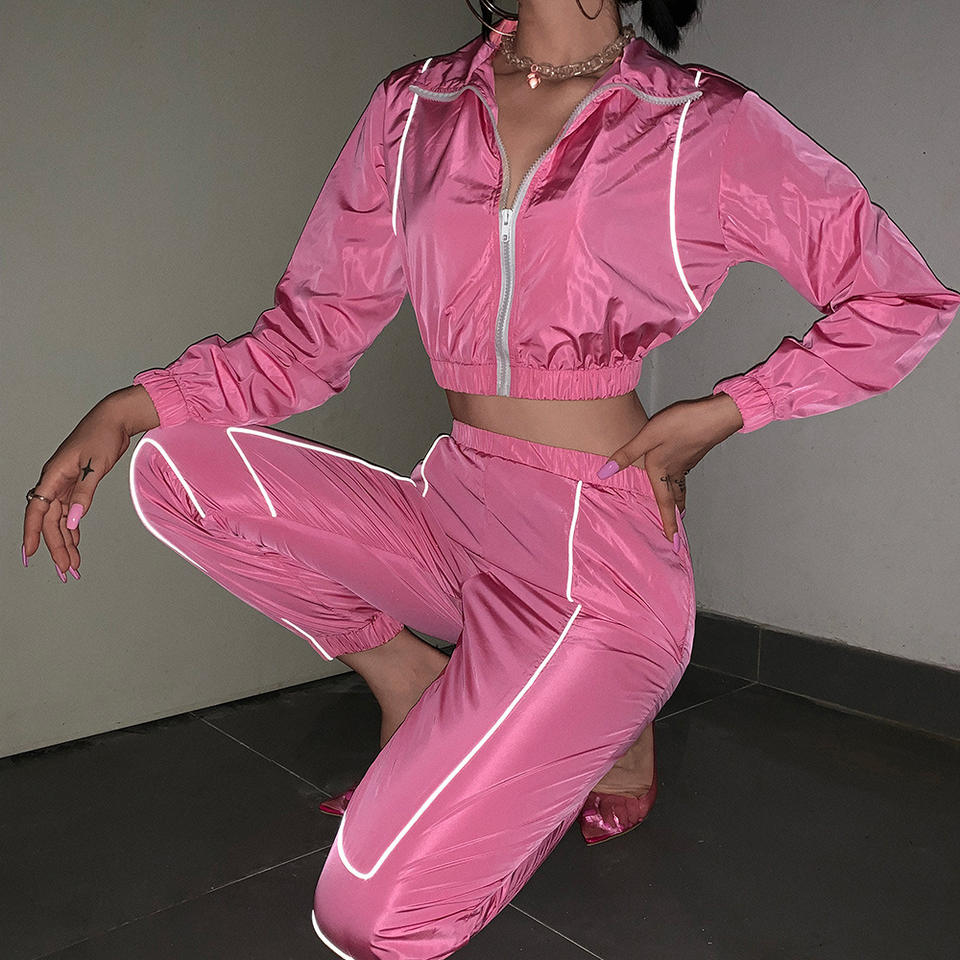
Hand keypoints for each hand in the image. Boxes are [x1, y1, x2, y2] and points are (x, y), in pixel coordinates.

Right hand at [21, 395, 141, 579]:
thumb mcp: (96, 466)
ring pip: (60, 518)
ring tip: (73, 563)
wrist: (114, 419)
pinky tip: (75, 540)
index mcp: (53, 476)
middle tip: (66, 570)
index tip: (30, 555)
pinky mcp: (77, 483)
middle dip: (56, 547)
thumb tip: (73, 519)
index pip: (37, 511)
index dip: (32, 534)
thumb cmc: (103, 436)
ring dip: (65, 540)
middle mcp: (55, 481)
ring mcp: (65, 483)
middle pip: (50, 521)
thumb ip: (84, 494)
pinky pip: (70, 510)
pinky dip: (72, 526)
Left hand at [599, 392, 743, 540]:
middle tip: (675, 532)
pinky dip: (681, 485)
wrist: (715, 415)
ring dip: (679, 502)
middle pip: (676, 500)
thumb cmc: (682, 424)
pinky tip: (677, 477)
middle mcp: (676, 471)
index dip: (669, 525)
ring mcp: (687, 462)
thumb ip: (627, 454)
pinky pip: (684, 476)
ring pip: (681, 488)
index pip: (665, 505)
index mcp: (663, 471)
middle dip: (675, 516)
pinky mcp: (693, 453)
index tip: (674, 543)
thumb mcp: (649, 436)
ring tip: (678, 510)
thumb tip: (604, 473)